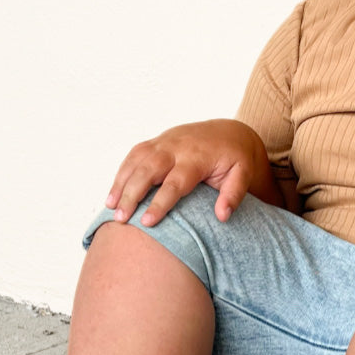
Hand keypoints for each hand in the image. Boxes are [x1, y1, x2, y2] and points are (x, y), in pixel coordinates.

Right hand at [106, 119, 264, 226]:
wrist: (230, 132)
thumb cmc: (235, 158)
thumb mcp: (243, 174)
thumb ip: (234, 194)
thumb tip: (222, 216)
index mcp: (197, 157)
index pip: (175, 182)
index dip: (160, 202)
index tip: (147, 222)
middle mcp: (176, 147)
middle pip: (148, 169)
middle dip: (132, 193)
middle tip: (121, 218)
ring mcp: (164, 141)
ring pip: (137, 160)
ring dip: (121, 182)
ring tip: (111, 207)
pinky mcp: (157, 141)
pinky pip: (134, 154)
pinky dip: (122, 172)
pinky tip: (114, 192)